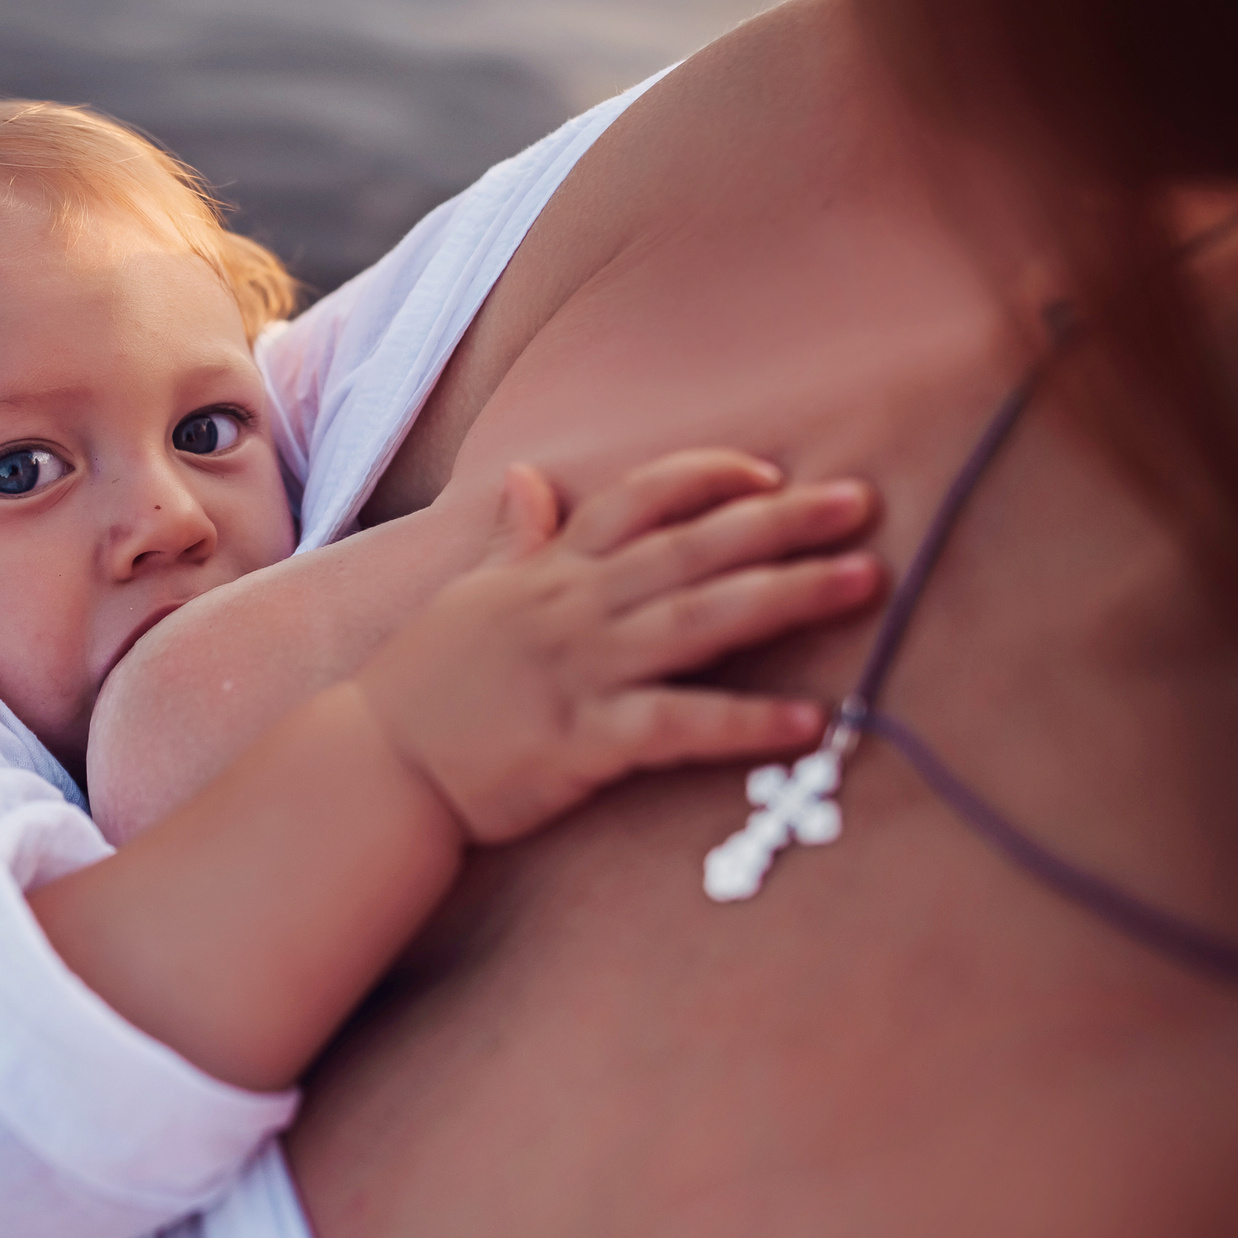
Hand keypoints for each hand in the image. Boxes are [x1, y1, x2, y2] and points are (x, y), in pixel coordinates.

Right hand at [356, 450, 878, 842]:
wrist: (371, 764)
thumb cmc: (418, 685)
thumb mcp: (465, 596)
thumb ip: (512, 540)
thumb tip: (528, 479)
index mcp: (549, 572)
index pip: (640, 500)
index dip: (709, 479)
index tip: (769, 473)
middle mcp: (574, 607)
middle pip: (695, 547)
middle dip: (784, 522)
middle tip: (863, 503)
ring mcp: (581, 670)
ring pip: (702, 618)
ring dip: (789, 596)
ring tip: (865, 582)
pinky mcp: (584, 740)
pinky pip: (680, 724)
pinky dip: (746, 721)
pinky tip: (809, 722)